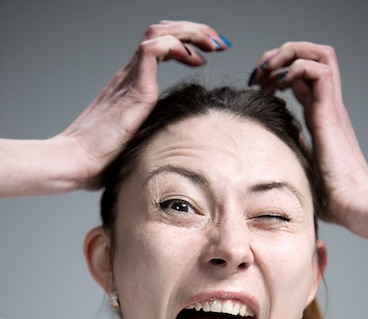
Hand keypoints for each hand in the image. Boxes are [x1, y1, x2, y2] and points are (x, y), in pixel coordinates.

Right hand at [60, 20, 229, 188]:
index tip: (206, 56)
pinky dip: (177, 46)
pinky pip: (153, 50)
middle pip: (161, 33)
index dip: (184, 43)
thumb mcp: (135, 145)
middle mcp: (127, 77)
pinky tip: (194, 58)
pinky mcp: (131, 90)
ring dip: (191, 33)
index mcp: (128, 86)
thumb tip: (174, 151)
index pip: (158, 47)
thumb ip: (152, 137)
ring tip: (213, 44)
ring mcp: (128, 80)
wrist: (75, 164)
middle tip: (218, 42)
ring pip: (159, 33)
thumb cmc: (99, 163)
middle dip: (193, 31)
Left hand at [249, 42, 367, 224]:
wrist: (349, 204)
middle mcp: (327, 107)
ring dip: (290, 54)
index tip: (255, 88)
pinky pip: (318, 70)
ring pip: (318, 54)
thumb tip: (267, 148)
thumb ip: (288, 153)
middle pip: (310, 58)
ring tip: (268, 72)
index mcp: (319, 118)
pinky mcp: (331, 112)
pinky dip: (297, 68)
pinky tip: (281, 86)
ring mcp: (330, 107)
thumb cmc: (328, 196)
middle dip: (280, 56)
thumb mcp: (298, 168)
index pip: (300, 80)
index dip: (276, 74)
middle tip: (258, 74)